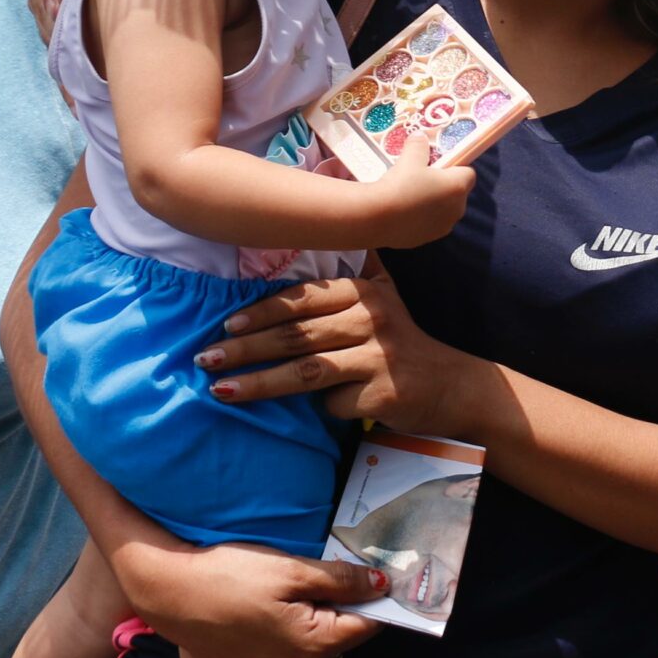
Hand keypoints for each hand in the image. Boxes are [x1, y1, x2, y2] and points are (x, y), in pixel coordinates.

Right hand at [108, 539, 383, 657]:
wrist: (169, 593)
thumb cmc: (231, 576)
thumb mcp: (291, 569)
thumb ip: (340, 580)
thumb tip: (381, 584)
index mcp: (312, 645)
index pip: (365, 625)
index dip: (371, 598)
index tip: (368, 578)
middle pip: (337, 640)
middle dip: (337, 611)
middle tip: (319, 581)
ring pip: (311, 652)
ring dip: (310, 627)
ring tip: (286, 598)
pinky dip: (284, 644)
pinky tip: (265, 618)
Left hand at [204, 258, 479, 435]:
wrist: (452, 386)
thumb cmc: (402, 344)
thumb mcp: (383, 299)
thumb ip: (347, 278)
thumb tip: (297, 241)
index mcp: (365, 291)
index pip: (303, 298)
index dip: (261, 311)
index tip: (225, 325)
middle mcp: (373, 317)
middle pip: (296, 333)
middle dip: (246, 347)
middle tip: (206, 358)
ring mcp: (379, 355)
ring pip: (306, 370)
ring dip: (258, 382)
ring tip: (221, 390)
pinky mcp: (384, 392)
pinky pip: (334, 402)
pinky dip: (321, 409)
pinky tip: (313, 415)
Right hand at [367, 133, 476, 247]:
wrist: (378, 217)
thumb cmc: (400, 184)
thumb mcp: (409, 157)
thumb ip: (418, 145)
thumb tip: (419, 136)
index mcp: (458, 187)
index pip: (469, 173)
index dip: (455, 167)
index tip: (439, 164)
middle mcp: (457, 209)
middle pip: (457, 193)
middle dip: (444, 186)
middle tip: (423, 178)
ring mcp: (443, 227)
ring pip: (444, 211)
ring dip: (434, 203)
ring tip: (410, 196)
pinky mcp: (428, 240)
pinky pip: (429, 224)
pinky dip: (421, 218)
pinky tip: (403, 213)